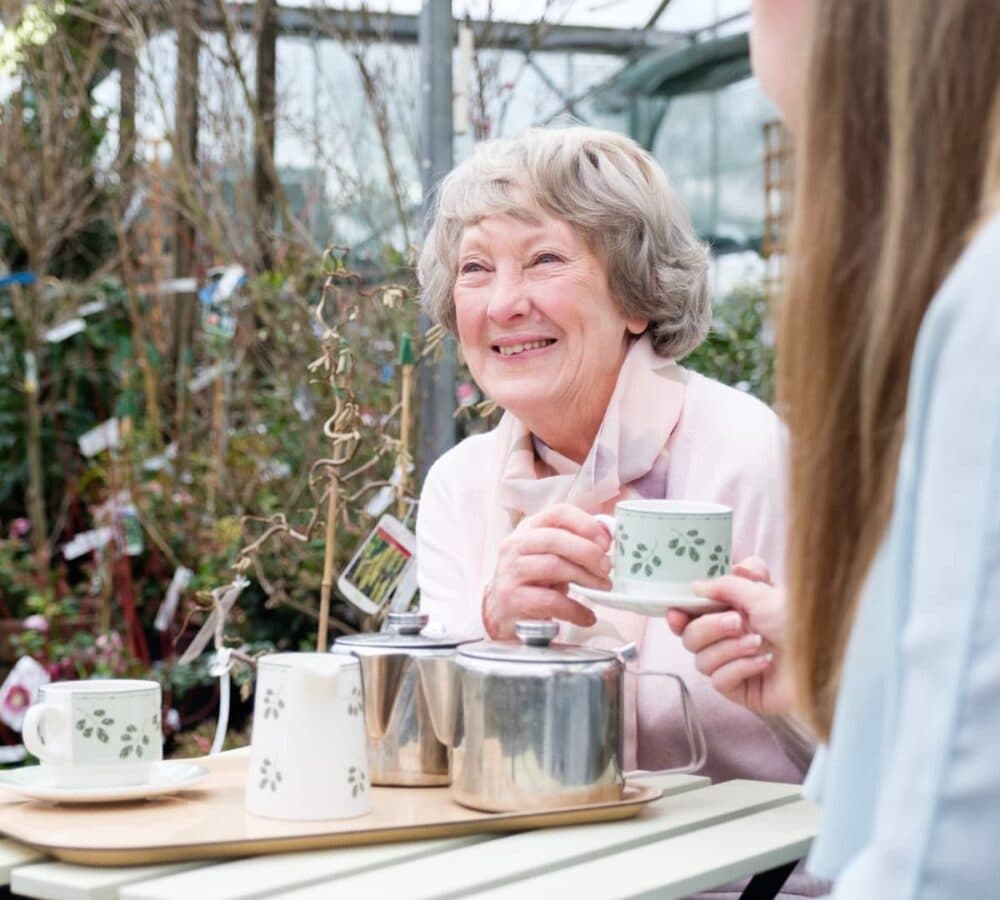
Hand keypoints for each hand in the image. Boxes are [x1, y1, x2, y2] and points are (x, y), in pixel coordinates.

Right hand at [483, 503, 611, 638]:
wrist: (503, 612)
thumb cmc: (534, 581)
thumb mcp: (552, 556)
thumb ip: (575, 544)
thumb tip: (609, 539)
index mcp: (529, 528)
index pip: (558, 512)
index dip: (586, 524)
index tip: (606, 542)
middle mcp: (515, 544)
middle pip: (555, 539)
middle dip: (588, 552)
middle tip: (607, 568)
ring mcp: (510, 571)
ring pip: (553, 566)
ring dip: (585, 578)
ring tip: (602, 587)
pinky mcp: (511, 598)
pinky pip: (550, 600)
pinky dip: (574, 609)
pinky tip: (586, 616)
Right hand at [665, 557, 793, 716]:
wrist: (829, 655)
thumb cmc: (802, 620)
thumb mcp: (761, 592)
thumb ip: (725, 586)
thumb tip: (696, 587)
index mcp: (735, 613)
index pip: (692, 616)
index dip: (679, 615)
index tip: (677, 612)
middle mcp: (732, 639)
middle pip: (690, 638)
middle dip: (709, 627)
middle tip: (737, 622)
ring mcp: (736, 666)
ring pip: (701, 660)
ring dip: (728, 649)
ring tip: (758, 643)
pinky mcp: (744, 691)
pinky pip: (719, 681)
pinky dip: (739, 668)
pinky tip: (763, 663)